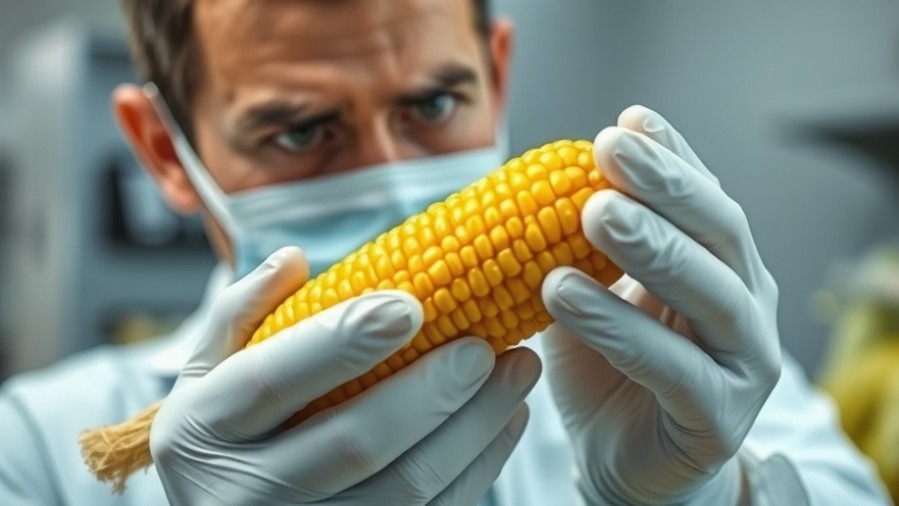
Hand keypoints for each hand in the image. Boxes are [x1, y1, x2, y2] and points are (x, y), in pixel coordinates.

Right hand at [151, 247, 540, 505]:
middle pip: (354, 443)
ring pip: (406, 488)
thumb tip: (292, 259)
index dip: (342, 341)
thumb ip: (240, 313)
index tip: (409, 305)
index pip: (273, 378)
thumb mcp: (209, 371)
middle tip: (483, 346)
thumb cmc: (223, 433)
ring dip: (473, 428)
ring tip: (517, 371)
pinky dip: (478, 468)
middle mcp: (246, 492)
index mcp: (204, 428)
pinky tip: (507, 420)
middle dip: (430, 391)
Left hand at [541, 106, 781, 504]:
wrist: (622, 458)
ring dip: (653, 247)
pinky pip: (672, 369)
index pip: (705, 199)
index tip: (627, 120)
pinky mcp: (719, 417)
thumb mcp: (596, 292)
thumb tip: (544, 179)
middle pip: (721, 234)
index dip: (672, 156)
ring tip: (593, 213)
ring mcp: (744, 363)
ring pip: (711, 295)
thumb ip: (587, 245)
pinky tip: (563, 294)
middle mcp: (746, 305)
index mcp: (722, 266)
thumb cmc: (608, 368)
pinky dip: (618, 327)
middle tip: (610, 149)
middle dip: (666, 186)